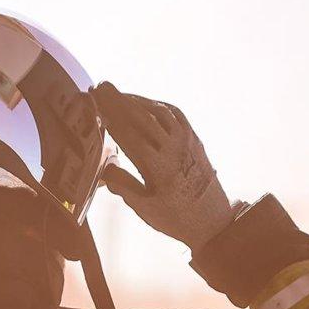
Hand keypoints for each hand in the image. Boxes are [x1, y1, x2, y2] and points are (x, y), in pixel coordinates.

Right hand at [92, 82, 237, 251]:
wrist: (214, 221)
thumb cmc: (176, 217)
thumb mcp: (144, 208)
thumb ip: (123, 186)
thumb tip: (103, 168)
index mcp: (158, 167)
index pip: (128, 134)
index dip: (110, 116)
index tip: (95, 103)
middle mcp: (173, 149)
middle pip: (142, 117)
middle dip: (119, 100)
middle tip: (101, 87)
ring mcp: (187, 142)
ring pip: (159, 112)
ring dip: (137, 100)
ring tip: (118, 94)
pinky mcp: (195, 140)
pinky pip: (176, 115)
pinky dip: (157, 105)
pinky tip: (145, 103)